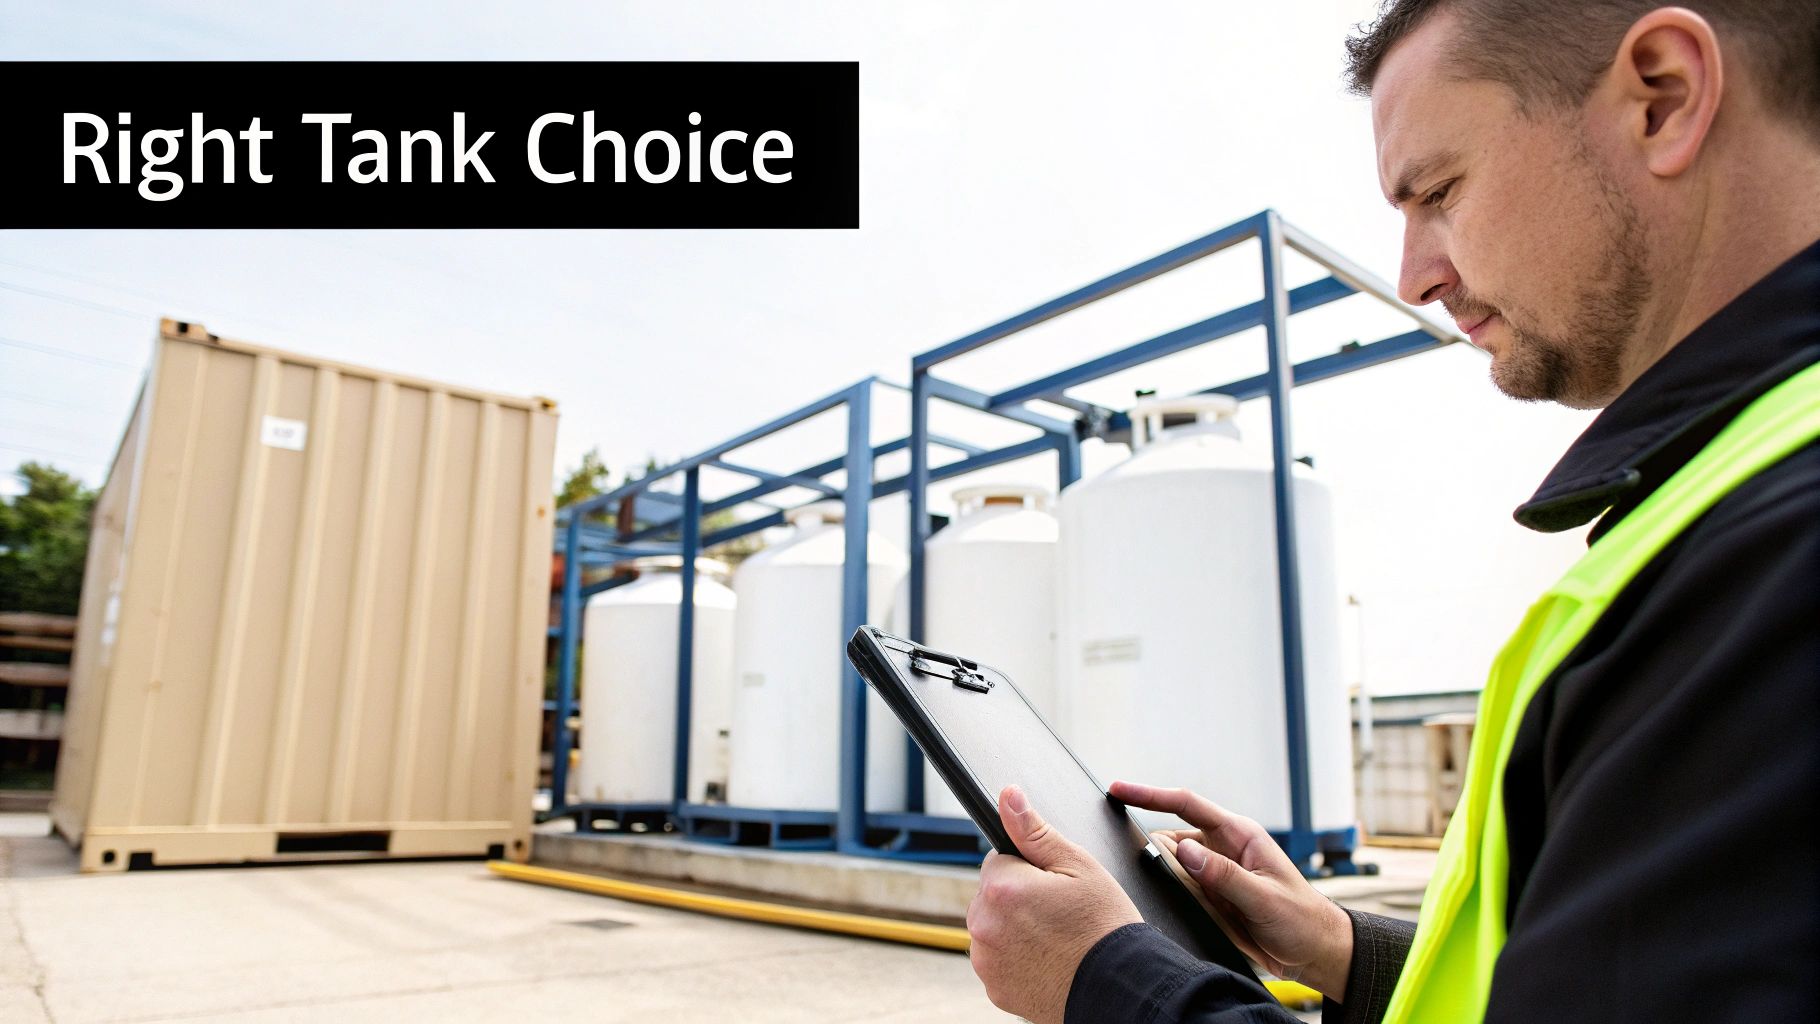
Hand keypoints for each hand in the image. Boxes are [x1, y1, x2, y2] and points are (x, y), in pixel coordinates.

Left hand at [966, 784, 1141, 1023]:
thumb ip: (1034, 830)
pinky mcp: (994, 988)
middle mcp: (985, 924)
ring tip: (1055, 939)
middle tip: (1058, 913)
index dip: (1029, 869)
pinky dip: (1016, 959)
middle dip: (1018, 898)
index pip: (998, 860)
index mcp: (1002, 887)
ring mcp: (987, 960)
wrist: (1120, 987)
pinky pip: (998, 961)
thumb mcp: (1078, 865)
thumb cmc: (1105, 926)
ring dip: (1014, 928)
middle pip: (992, 895)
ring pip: (994, 928)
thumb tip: (1008, 797)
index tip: (1053, 887)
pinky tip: (1047, 960)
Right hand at [1112, 780, 1353, 999]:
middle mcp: (1223, 848)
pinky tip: (1191, 914)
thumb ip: (1223, 875)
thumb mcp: (1264, 897)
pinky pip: (1180, 890)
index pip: (1186, 805)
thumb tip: (1184, 851)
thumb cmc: (1301, 919)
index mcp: (1238, 835)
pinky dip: (1176, 898)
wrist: (1315, 952)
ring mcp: (1216, 872)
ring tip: (1201, 906)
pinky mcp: (1211, 895)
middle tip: (1173, 884)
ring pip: (1172, 867)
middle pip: (1172, 839)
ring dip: (1169, 881)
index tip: (1118, 790)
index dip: (1149, 795)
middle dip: (1157, 855)